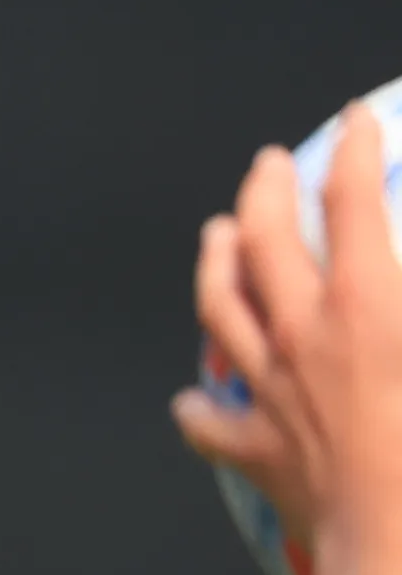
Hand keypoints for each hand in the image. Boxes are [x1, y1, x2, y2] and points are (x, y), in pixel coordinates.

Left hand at [186, 103, 401, 574]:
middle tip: (268, 164)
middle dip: (266, 194)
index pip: (353, 203)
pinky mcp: (257, 450)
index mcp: (364, 303)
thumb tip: (400, 265)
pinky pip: (213, 423)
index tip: (353, 124)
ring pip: (222, 312)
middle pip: (266, 244)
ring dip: (217, 267)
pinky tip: (193, 400)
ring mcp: (270, 392)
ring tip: (215, 236)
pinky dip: (202, 406)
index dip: (354, 154)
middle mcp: (302, 337)